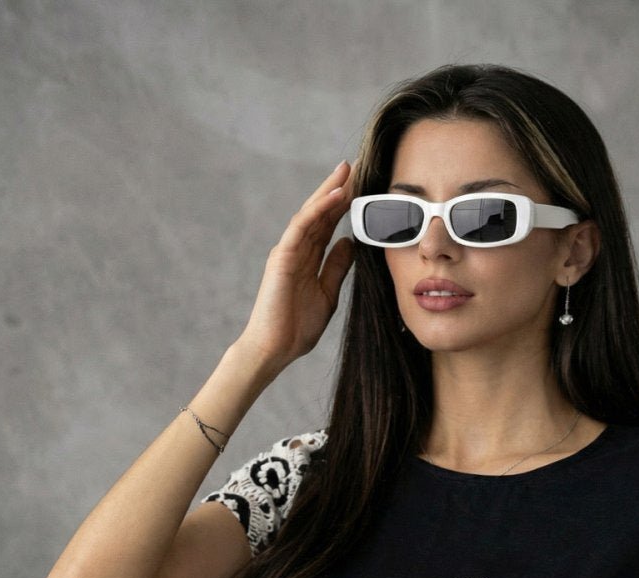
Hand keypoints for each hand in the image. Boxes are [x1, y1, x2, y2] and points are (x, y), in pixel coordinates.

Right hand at [235, 160, 355, 370]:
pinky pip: (302, 226)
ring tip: (347, 171)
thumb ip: (336, 268)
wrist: (275, 349)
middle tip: (357, 165)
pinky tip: (336, 194)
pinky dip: (319, 209)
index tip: (363, 187)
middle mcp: (296, 250)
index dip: (344, 205)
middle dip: (338, 189)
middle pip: (320, 212)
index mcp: (307, 259)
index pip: (328, 225)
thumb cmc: (297, 328)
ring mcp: (287, 251)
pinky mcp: (282, 256)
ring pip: (311, 213)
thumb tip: (349, 243)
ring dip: (329, 190)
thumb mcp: (328, 294)